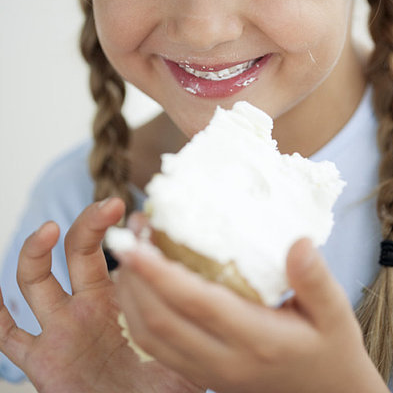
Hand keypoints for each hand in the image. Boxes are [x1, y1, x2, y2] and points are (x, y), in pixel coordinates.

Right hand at [0, 199, 202, 392]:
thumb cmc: (165, 385)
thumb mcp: (180, 337)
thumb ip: (180, 304)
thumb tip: (186, 260)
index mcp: (119, 295)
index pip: (116, 250)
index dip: (126, 230)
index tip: (143, 217)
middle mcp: (86, 305)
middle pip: (77, 250)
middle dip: (89, 224)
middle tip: (110, 206)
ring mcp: (61, 328)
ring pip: (36, 279)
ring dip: (35, 251)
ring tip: (49, 229)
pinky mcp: (41, 360)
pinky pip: (8, 336)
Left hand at [115, 232, 389, 392]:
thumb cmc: (330, 349)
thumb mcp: (335, 314)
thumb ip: (316, 280)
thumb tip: (299, 242)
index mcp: (256, 339)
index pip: (195, 302)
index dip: (158, 270)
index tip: (135, 239)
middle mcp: (224, 360)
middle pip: (159, 320)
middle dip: (133, 276)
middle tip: (126, 234)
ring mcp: (208, 372)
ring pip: (148, 336)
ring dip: (129, 294)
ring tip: (128, 253)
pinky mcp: (201, 374)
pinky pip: (155, 347)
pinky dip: (136, 314)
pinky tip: (138, 284)